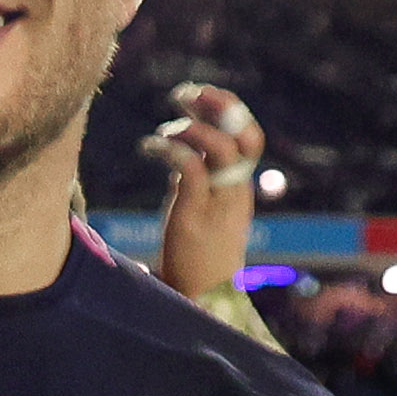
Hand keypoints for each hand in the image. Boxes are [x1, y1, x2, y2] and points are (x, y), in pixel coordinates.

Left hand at [144, 84, 267, 300]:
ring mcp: (218, 203)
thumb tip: (179, 150)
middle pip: (244, 134)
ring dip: (191, 127)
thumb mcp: (201, 209)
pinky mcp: (194, 216)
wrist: (202, 302)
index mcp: (239, 187)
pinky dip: (169, 148)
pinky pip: (190, 167)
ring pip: (221, 148)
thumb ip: (196, 180)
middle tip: (185, 94)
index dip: (229, 109)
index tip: (199, 95)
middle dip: (219, 105)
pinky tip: (147, 146)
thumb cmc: (197, 258)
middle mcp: (235, 191)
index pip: (249, 137)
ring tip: (165, 130)